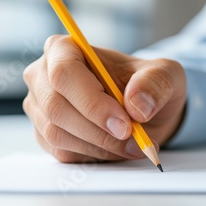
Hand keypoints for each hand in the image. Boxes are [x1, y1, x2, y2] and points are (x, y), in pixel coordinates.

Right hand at [23, 35, 185, 161]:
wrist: (142, 109)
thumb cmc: (146, 85)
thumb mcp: (165, 75)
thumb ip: (155, 83)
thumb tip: (137, 105)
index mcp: (64, 49)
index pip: (64, 73)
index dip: (92, 102)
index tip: (125, 124)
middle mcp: (44, 76)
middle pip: (57, 108)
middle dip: (99, 131)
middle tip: (134, 140)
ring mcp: (40, 107)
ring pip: (57, 134)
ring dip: (100, 146)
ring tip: (132, 146)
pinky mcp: (45, 135)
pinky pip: (63, 153)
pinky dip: (94, 156)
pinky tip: (116, 149)